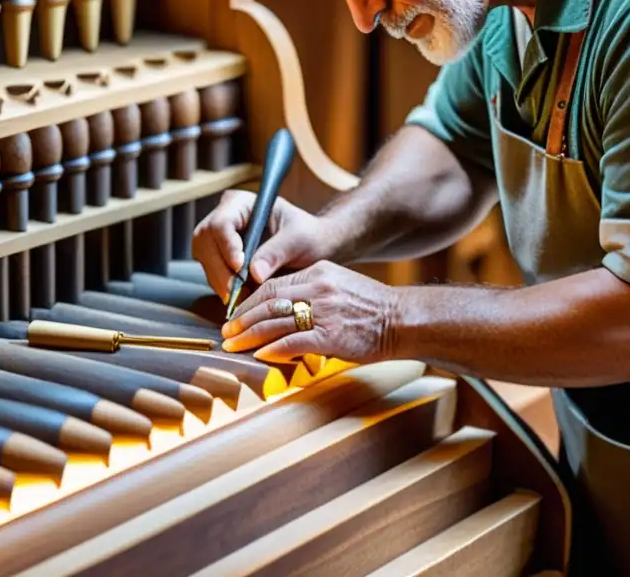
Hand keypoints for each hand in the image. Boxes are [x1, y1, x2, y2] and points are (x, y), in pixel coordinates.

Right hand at [191, 190, 334, 302]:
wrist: (311, 247)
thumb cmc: (307, 235)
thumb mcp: (298, 239)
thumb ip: (276, 252)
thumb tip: (255, 273)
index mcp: (242, 203)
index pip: (222, 222)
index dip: (227, 246)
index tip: (240, 267)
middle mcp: (225, 217)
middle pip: (206, 242)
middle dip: (221, 269)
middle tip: (237, 292)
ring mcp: (219, 238)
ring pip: (206, 259)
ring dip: (221, 281)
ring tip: (243, 299)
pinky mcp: (220, 257)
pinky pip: (213, 273)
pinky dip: (224, 288)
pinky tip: (241, 299)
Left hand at [220, 260, 399, 363]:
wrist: (403, 319)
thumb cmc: (372, 308)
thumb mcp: (339, 285)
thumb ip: (310, 291)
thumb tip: (281, 309)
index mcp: (318, 272)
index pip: (272, 284)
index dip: (249, 301)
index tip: (235, 314)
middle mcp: (318, 288)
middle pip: (268, 301)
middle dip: (242, 318)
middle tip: (226, 332)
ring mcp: (325, 311)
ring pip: (275, 321)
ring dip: (249, 335)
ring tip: (234, 346)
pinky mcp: (331, 335)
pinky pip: (293, 341)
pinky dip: (273, 349)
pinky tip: (261, 355)